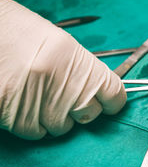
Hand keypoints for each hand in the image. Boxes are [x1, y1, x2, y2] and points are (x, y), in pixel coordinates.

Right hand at [0, 0, 125, 138]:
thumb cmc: (21, 34)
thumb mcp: (61, 45)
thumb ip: (83, 71)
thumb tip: (100, 94)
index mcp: (77, 61)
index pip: (113, 94)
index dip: (112, 100)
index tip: (109, 102)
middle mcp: (61, 84)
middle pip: (89, 114)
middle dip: (83, 109)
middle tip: (68, 96)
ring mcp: (39, 103)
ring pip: (63, 127)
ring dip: (57, 117)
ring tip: (41, 96)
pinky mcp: (16, 118)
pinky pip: (38, 133)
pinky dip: (35, 124)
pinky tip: (26, 105)